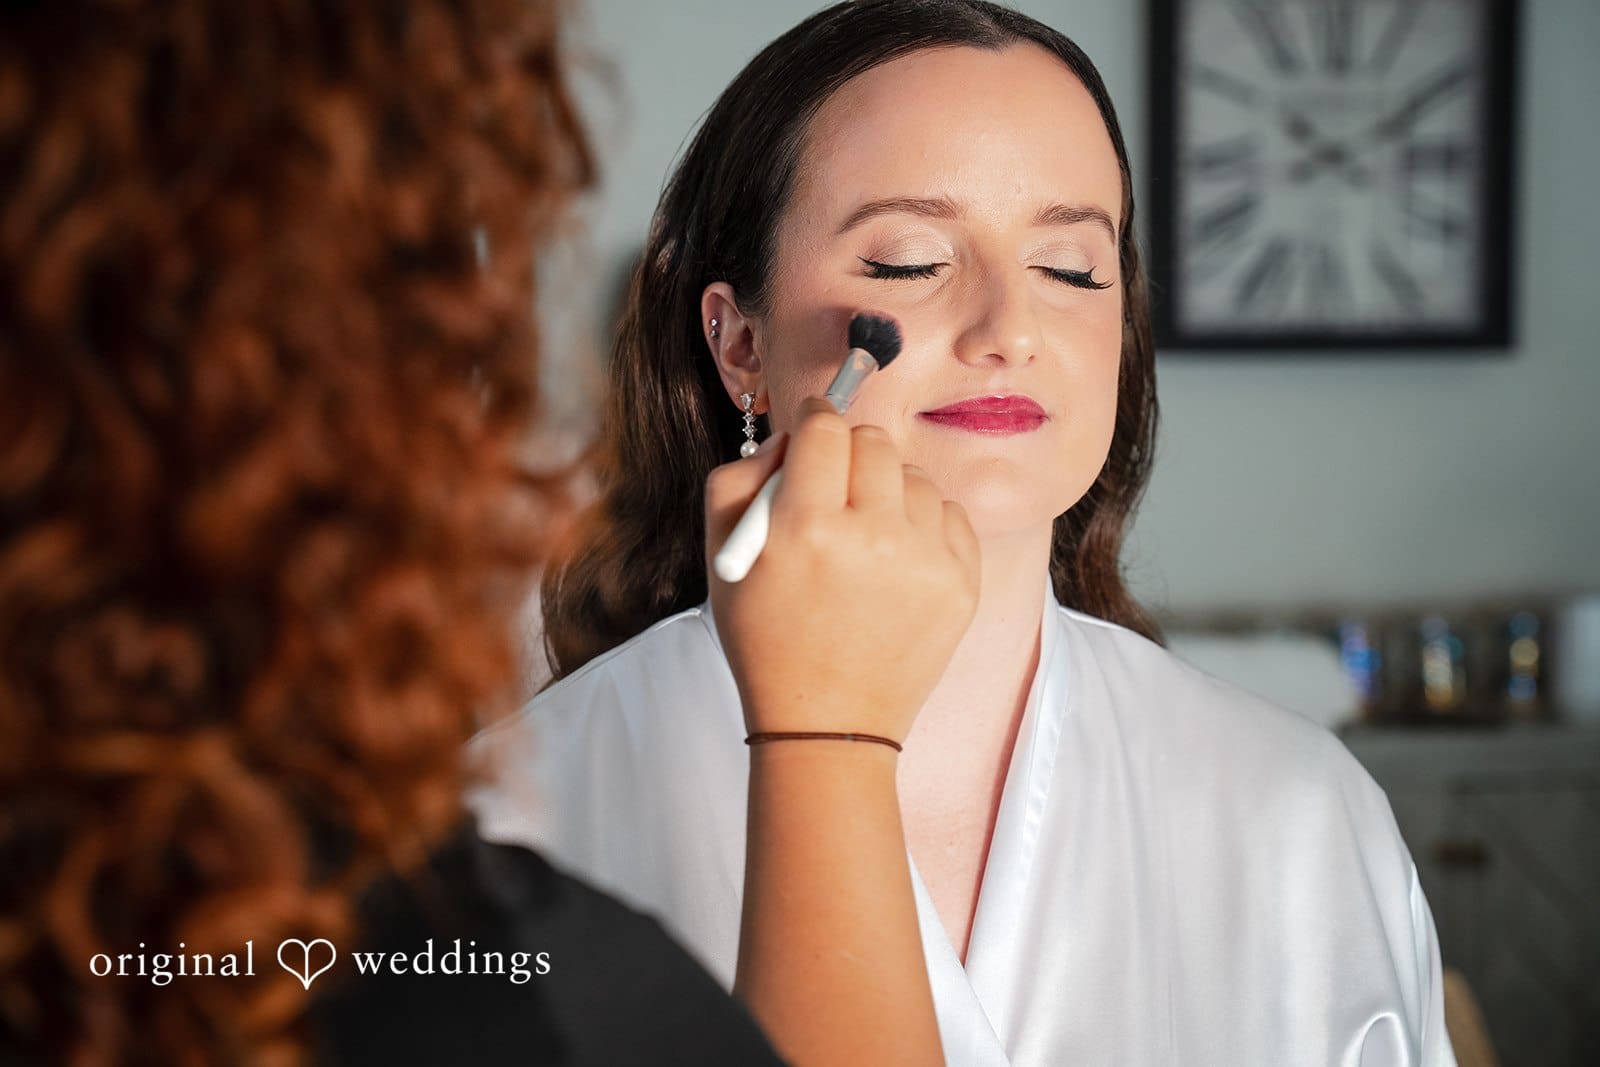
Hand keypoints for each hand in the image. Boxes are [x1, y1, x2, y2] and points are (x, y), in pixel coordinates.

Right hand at [705, 396, 979, 745]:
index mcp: (806, 526)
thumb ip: (742, 476)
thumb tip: (792, 436)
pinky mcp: (962, 584)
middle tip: (835, 491)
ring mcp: (925, 561)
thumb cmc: (767, 639)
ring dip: (888, 491)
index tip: (813, 434)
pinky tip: (895, 560)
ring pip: (914, 476)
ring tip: (865, 537)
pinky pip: (949, 513)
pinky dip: (922, 525)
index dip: (814, 423)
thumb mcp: (724, 557)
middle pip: (873, 442)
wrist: (826, 726)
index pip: (824, 428)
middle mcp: (873, 537)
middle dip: (849, 456)